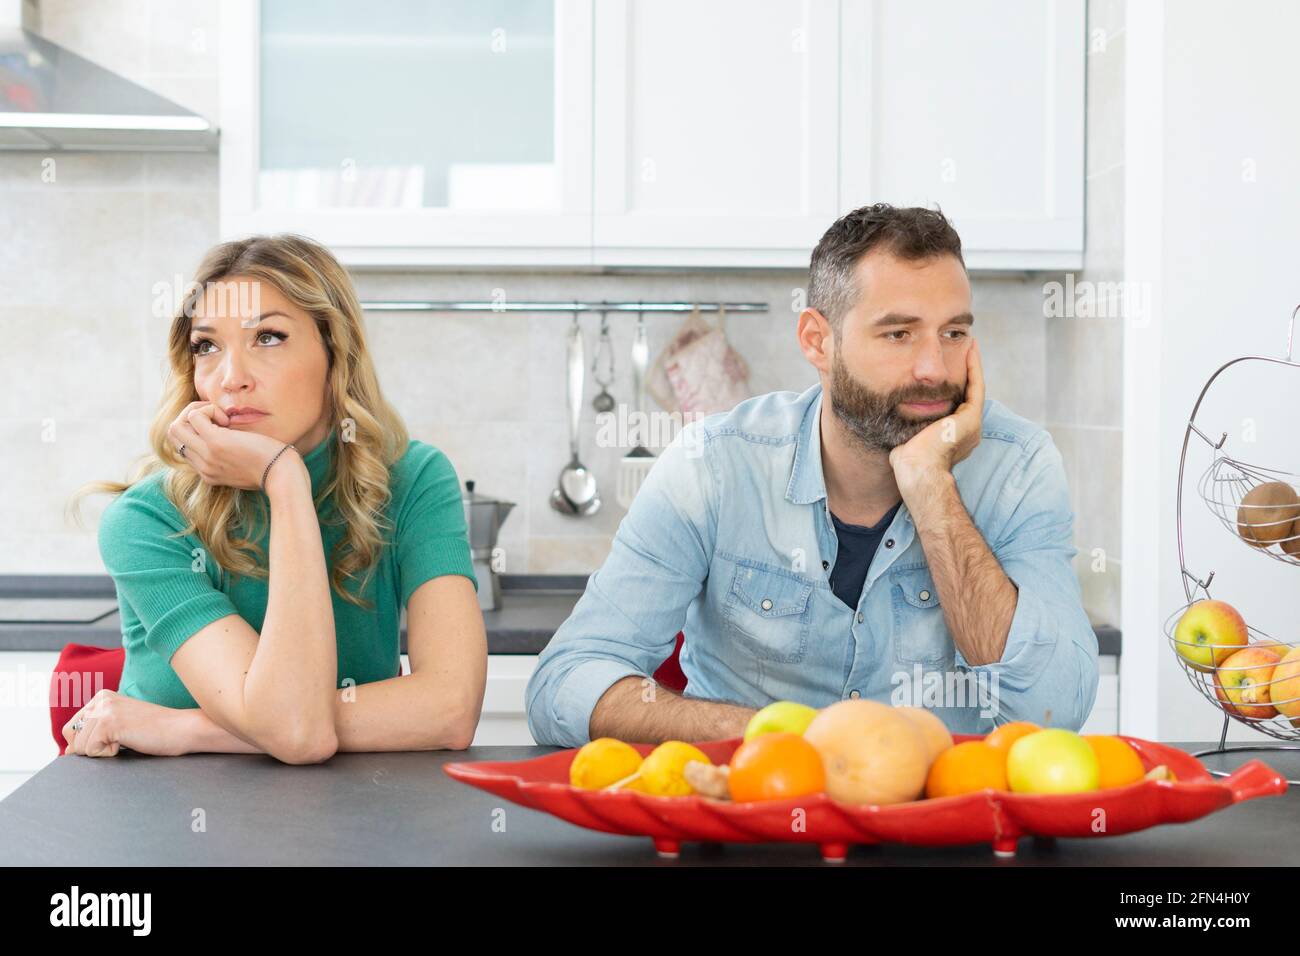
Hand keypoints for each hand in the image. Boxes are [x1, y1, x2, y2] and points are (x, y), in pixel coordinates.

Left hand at [62, 689, 192, 757]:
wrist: (181, 729)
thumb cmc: (156, 731)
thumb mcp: (120, 725)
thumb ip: (94, 732)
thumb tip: (67, 752)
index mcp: (102, 697)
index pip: (71, 729)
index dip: (87, 743)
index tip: (114, 739)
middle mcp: (100, 699)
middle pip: (72, 738)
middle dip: (92, 747)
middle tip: (120, 740)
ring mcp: (104, 709)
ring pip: (80, 747)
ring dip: (103, 751)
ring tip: (128, 739)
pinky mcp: (108, 722)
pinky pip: (91, 751)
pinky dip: (109, 753)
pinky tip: (129, 741)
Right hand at [167, 401, 298, 490]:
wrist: (282, 476)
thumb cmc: (273, 468)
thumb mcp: (246, 466)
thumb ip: (231, 456)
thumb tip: (227, 433)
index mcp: (208, 473)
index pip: (183, 447)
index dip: (197, 431)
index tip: (221, 428)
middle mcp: (202, 467)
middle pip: (174, 434)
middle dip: (190, 417)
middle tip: (217, 417)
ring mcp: (206, 455)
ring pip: (176, 425)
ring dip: (197, 412)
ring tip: (222, 419)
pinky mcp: (215, 442)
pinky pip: (194, 416)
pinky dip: (209, 409)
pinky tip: (228, 420)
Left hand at [888, 337, 984, 495]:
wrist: (917, 472)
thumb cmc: (906, 462)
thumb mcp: (907, 439)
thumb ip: (906, 429)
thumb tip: (890, 420)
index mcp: (953, 435)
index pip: (954, 403)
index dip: (951, 384)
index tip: (944, 367)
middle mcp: (967, 429)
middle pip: (967, 392)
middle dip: (964, 370)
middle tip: (961, 348)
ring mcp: (972, 423)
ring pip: (975, 386)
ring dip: (972, 364)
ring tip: (968, 343)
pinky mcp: (971, 418)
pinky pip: (976, 385)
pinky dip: (974, 366)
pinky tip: (970, 348)